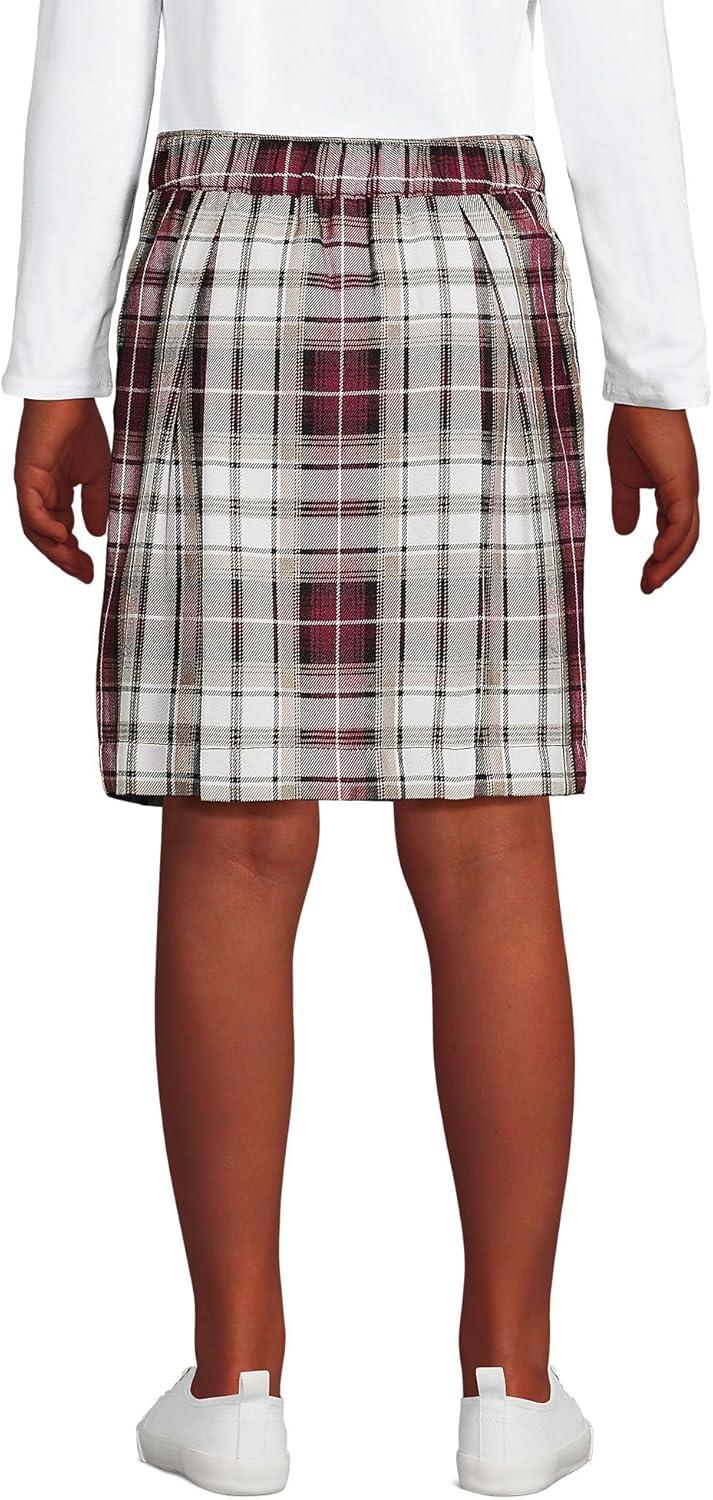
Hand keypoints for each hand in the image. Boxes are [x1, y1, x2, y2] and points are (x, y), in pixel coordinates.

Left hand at [14, 398, 110, 583]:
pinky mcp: (26, 477)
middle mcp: (40, 493)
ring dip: (55, 550)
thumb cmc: (82, 427)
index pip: (61, 533)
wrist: (70, 397)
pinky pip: (31, 512)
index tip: (91, 572)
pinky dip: (45, 528)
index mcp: (56, 492)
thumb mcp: (97, 475)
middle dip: (65, 560)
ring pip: (36, 530)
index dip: (74, 555)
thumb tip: (96, 533)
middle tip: (84, 574)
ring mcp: (31, 486)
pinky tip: (64, 537)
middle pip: (46, 538)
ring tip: (75, 562)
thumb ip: (95, 505)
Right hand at [608, 405, 699, 593]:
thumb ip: (625, 505)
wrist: (639, 400)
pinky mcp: (682, 483)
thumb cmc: (633, 429)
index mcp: (673, 491)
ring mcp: (686, 488)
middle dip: (667, 568)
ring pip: (686, 537)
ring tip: (650, 582)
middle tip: (648, 588)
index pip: (674, 533)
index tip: (645, 578)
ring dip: (669, 563)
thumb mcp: (623, 478)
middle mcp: (685, 492)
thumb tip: (625, 533)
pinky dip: (671, 544)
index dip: (661, 558)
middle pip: (685, 541)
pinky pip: (681, 522)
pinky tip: (657, 557)